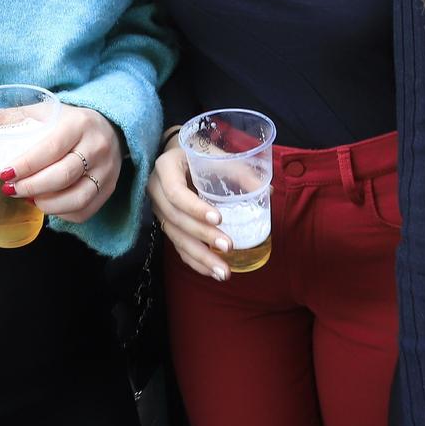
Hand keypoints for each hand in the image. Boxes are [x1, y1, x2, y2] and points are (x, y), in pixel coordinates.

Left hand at [5, 105, 122, 224]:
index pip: (51, 148)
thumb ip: (16, 114)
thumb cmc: (71, 122)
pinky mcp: (109, 189)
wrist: (111, 128)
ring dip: (47, 204)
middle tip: (11, 189)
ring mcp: (107, 171)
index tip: (5, 174)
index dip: (26, 165)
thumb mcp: (48, 112)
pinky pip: (85, 210)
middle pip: (63, 176)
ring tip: (29, 198)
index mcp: (79, 124)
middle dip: (31, 187)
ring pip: (77, 198)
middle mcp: (97, 147)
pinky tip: (47, 205)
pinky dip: (62, 213)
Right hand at [148, 140, 232, 281]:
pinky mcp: (166, 225)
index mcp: (166, 168)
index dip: (195, 208)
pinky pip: (178, 246)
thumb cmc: (199, 153)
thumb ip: (240, 172)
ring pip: (176, 238)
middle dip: (203, 236)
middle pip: (176, 219)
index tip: (219, 218)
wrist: (178, 155)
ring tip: (223, 271)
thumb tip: (268, 192)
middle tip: (228, 246)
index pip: (176, 192)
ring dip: (200, 257)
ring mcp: (159, 210)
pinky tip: (212, 272)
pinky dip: (195, 261)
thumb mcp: (216, 155)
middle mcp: (156, 190)